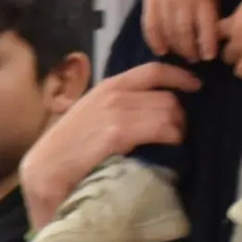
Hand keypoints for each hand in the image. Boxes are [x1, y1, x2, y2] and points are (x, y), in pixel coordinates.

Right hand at [18, 61, 198, 225]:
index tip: (196, 86)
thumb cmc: (66, 151)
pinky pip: (163, 129)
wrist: (45, 171)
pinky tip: (168, 153)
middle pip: (167, 97)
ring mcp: (116, 111)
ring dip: (178, 132)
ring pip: (169, 113)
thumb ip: (116, 107)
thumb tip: (150, 109)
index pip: (152, 70)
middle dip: (180, 116)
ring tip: (172, 147)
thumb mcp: (91, 117)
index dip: (180, 76)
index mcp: (107, 86)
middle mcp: (113, 93)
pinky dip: (172, 141)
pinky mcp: (118, 132)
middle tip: (179, 135)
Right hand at [143, 0, 222, 64]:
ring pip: (168, 33)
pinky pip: (151, 27)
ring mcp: (164, 3)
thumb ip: (211, 12)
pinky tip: (161, 50)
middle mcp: (183, 3)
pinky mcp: (150, 3)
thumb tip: (213, 37)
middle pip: (185, 34)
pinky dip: (155, 41)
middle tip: (195, 59)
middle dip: (190, 50)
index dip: (208, 45)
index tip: (209, 57)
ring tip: (181, 54)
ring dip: (175, 48)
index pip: (206, 28)